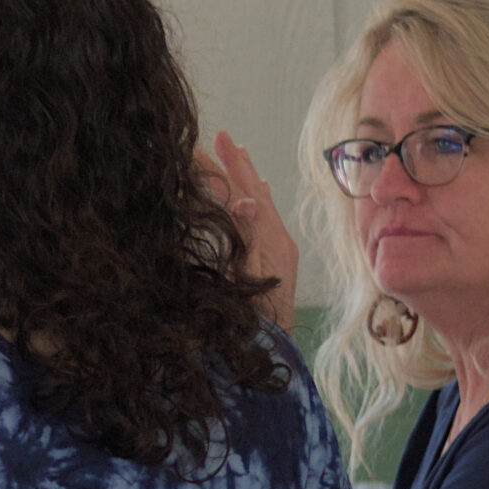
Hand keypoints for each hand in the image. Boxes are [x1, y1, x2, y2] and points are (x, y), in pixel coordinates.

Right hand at [200, 129, 298, 332]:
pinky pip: (266, 219)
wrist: (275, 350)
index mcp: (270, 239)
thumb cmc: (256, 320)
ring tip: (240, 155)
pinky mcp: (278, 259)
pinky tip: (257, 197)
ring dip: (248, 178)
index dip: (226, 168)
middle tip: (222, 138)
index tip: (208, 143)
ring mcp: (280, 249)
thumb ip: (249, 237)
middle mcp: (278, 239)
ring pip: (261, 204)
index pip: (244, 194)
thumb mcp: (248, 276)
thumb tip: (250, 200)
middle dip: (236, 165)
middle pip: (254, 193)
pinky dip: (259, 200)